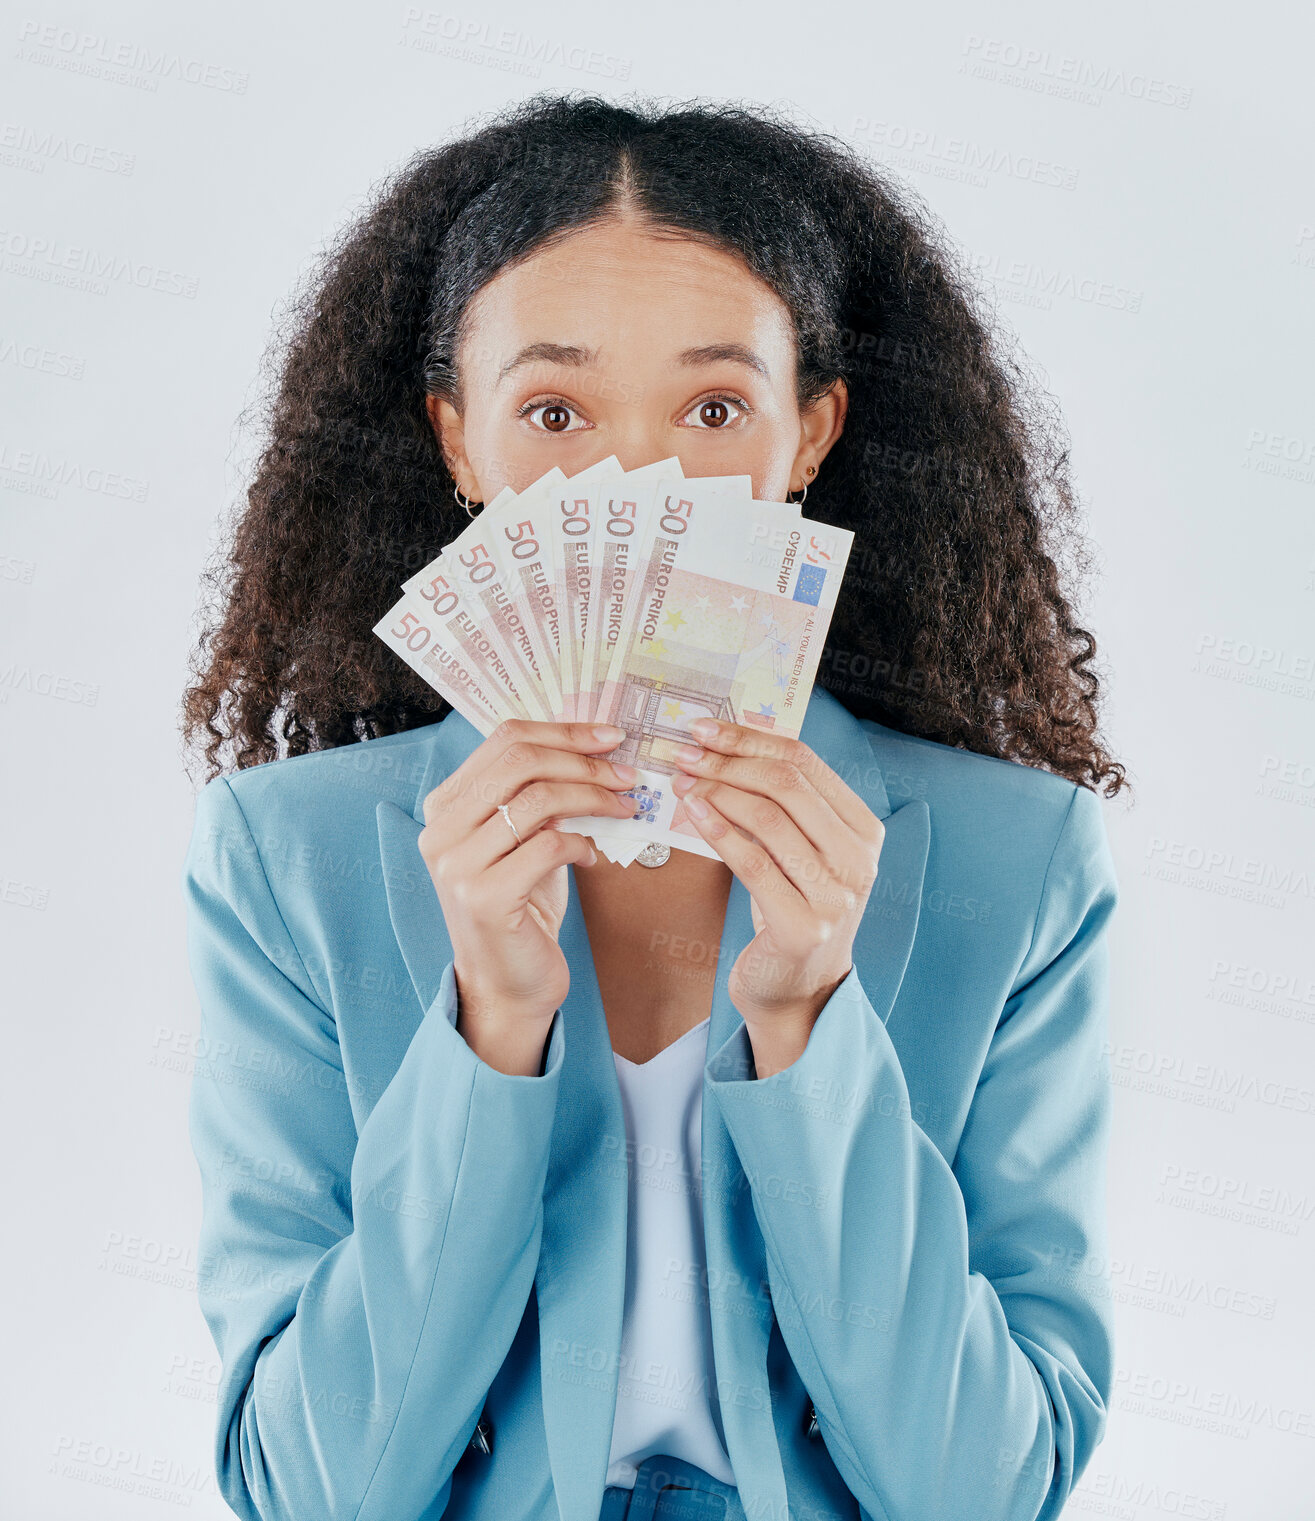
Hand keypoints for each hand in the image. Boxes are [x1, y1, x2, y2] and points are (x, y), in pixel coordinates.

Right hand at [418, 719, 637, 1066]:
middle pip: (521, 761)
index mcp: (445, 805)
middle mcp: (441, 830)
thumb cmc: (522, 905)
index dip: (564, 731)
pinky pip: (548, 845)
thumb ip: (537, 792)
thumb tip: (593, 742)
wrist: (506, 983)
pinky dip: (582, 844)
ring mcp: (457, 864)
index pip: (506, 740)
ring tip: (624, 808)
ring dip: (593, 798)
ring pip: (538, 799)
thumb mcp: (523, 839)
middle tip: (627, 774)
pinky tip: (594, 857)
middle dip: (584, 761)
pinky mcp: (484, 897)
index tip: (610, 737)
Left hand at [670, 719, 884, 1071]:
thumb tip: (726, 743)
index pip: (805, 762)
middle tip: (683, 753)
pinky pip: (753, 864)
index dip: (750, 739)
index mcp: (864, 829)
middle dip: (728, 762)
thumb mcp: (800, 851)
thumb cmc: (792, 907)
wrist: (798, 988)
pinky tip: (692, 814)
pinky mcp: (803, 926)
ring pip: (769, 819)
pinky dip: (718, 831)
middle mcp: (859, 859)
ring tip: (681, 782)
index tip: (704, 729)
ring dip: (717, 792)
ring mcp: (836, 895)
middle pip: (787, 785)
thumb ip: (782, 805)